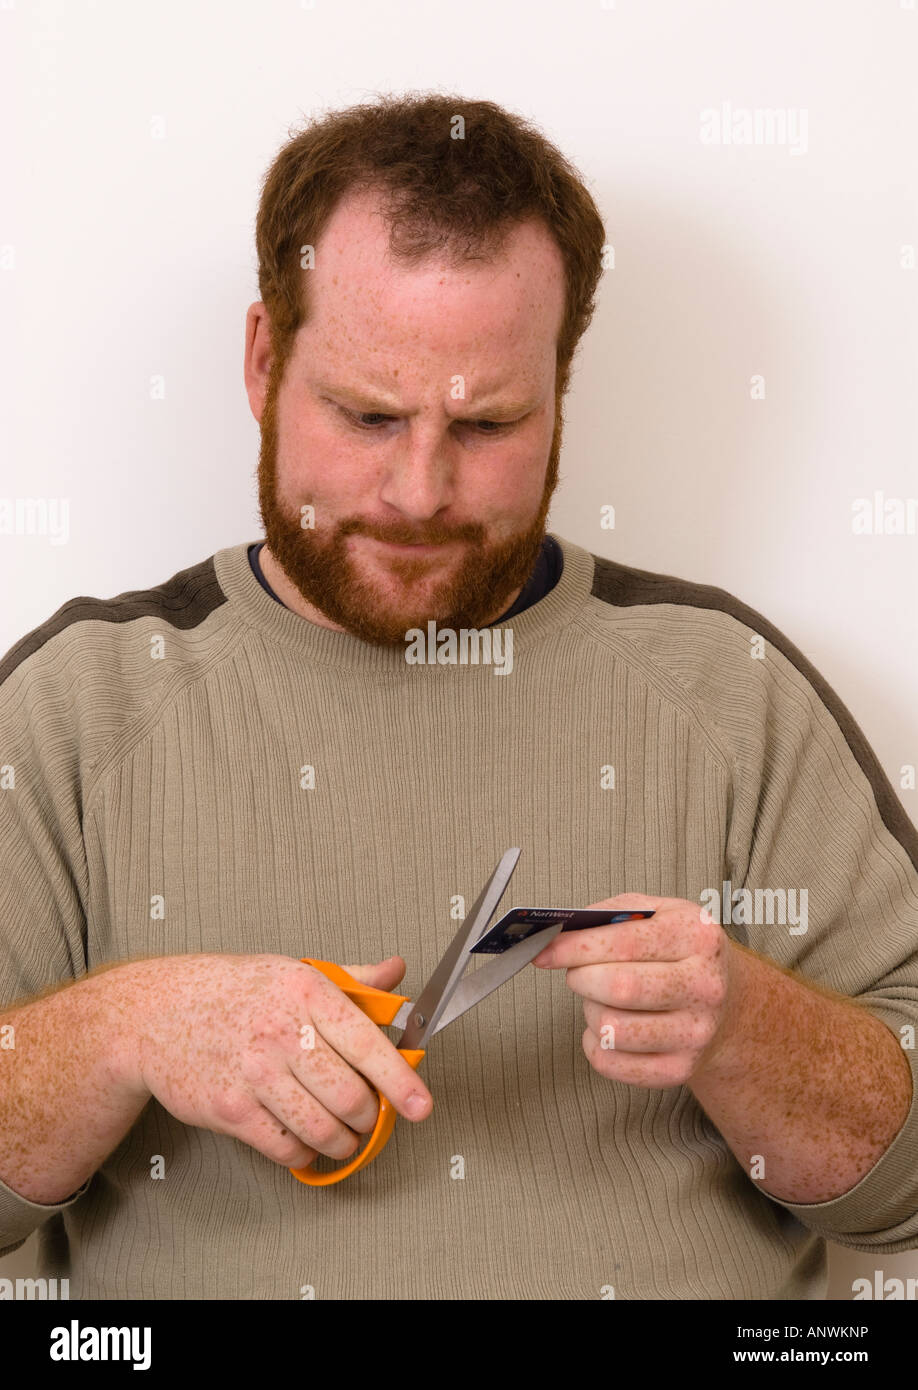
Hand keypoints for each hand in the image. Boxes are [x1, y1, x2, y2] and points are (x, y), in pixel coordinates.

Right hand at [117, 952, 432, 1169]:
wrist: (158, 1013)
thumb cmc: (234, 991)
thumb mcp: (295, 971)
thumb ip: (352, 979)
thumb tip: (397, 973)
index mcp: (306, 993)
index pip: (367, 1043)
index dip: (401, 1081)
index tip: (421, 1105)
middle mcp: (282, 1033)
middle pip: (350, 1097)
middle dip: (370, 1117)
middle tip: (370, 1116)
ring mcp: (254, 1073)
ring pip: (322, 1129)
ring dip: (343, 1142)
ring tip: (343, 1135)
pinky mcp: (230, 1109)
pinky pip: (285, 1147)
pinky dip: (305, 1152)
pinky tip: (305, 1139)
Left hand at [532, 894, 734, 1086]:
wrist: (728, 1002)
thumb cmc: (681, 951)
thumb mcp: (660, 913)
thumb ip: (613, 913)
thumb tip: (561, 931)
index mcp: (698, 937)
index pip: (624, 944)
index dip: (575, 948)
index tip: (546, 950)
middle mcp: (704, 987)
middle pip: (619, 988)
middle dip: (581, 978)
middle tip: (577, 973)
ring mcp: (696, 1033)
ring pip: (611, 1029)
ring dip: (590, 1011)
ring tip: (599, 999)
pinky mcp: (680, 1070)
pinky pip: (611, 1063)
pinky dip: (594, 1044)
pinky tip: (606, 1027)